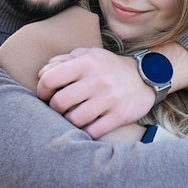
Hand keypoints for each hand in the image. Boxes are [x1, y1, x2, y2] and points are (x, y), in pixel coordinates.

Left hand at [37, 47, 155, 137]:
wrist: (145, 77)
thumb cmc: (109, 67)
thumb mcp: (89, 55)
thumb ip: (64, 60)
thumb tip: (42, 73)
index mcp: (87, 62)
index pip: (50, 78)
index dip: (42, 89)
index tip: (45, 94)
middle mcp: (98, 80)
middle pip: (59, 102)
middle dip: (54, 108)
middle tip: (58, 108)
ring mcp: (110, 99)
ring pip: (74, 120)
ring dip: (69, 121)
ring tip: (72, 116)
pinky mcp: (120, 116)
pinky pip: (92, 131)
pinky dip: (85, 131)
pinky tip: (86, 125)